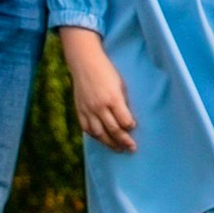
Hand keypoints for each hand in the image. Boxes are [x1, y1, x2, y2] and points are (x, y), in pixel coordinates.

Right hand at [59, 29, 136, 151]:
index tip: (133, 128)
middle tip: (132, 148)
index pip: (124, 120)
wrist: (85, 63)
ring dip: (110, 143)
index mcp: (113, 98)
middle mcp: (100, 106)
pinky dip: (95, 136)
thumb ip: (122, 102)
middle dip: (124, 141)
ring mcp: (88, 110)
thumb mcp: (120, 85)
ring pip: (99, 133)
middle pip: (113, 130)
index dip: (130, 126)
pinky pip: (87, 128)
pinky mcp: (80, 110)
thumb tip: (127, 119)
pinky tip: (102, 139)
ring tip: (118, 148)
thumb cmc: (107, 72)